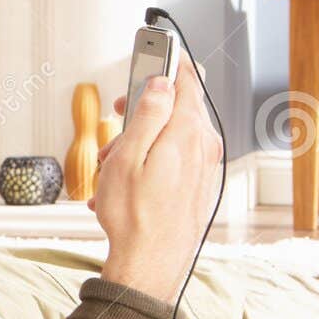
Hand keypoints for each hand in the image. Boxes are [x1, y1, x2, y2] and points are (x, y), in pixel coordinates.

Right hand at [93, 59, 221, 302]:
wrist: (151, 265)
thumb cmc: (134, 216)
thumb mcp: (128, 157)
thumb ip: (148, 114)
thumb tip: (161, 83)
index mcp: (188, 133)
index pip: (186, 80)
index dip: (166, 63)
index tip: (151, 53)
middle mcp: (204, 147)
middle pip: (176, 109)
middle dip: (142, 113)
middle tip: (116, 124)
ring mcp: (205, 168)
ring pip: (171, 138)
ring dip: (139, 145)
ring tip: (113, 170)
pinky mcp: (199, 187)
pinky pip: (173, 162)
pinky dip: (148, 166)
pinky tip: (126, 187)